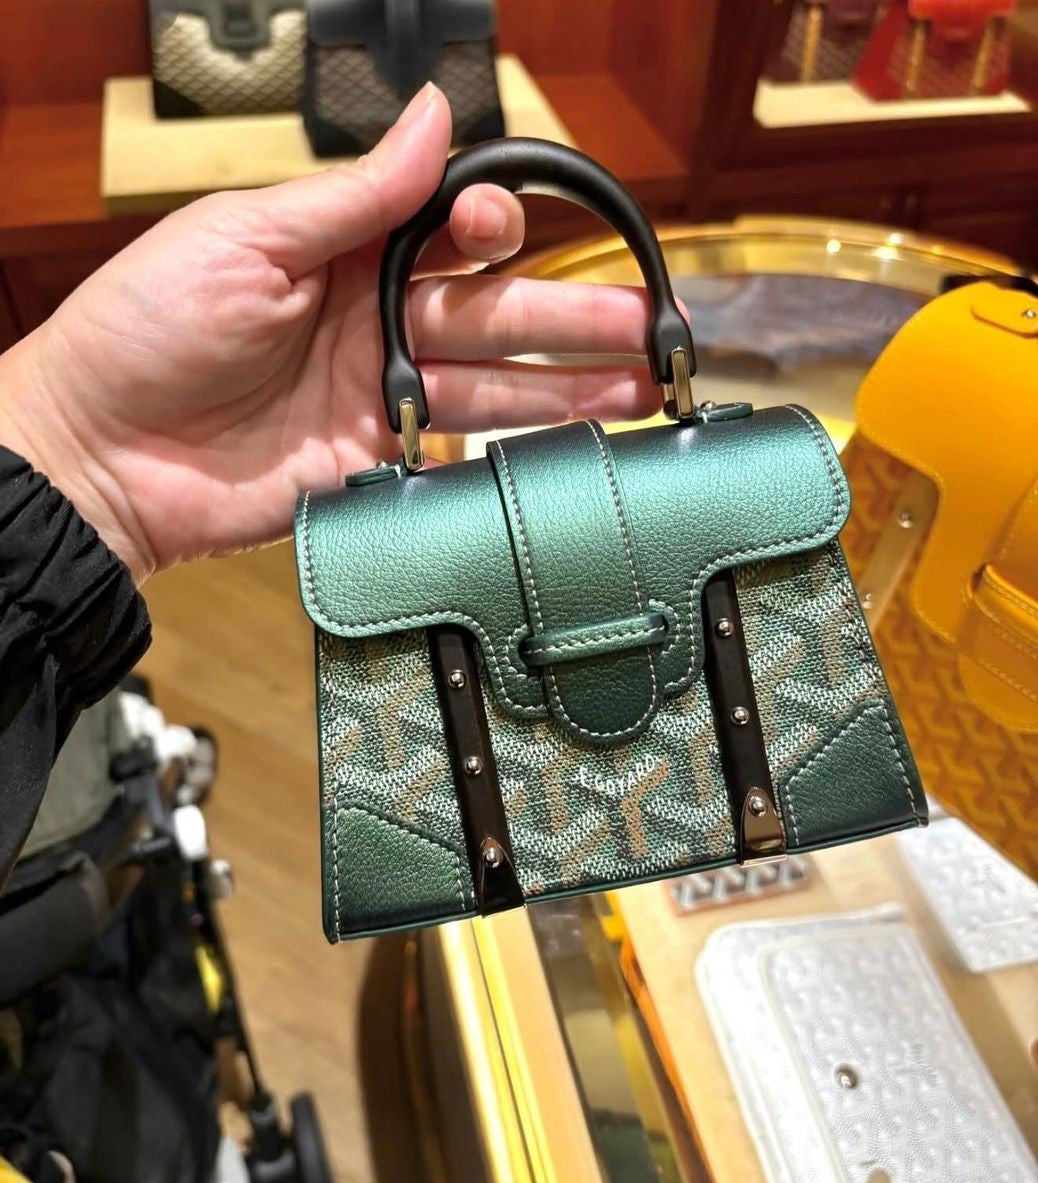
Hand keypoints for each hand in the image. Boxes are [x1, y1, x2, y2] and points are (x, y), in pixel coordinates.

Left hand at [0, 84, 660, 581]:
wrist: (98, 453)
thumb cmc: (145, 329)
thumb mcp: (245, 237)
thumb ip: (354, 195)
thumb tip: (434, 117)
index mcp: (345, 250)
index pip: (451, 231)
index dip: (493, 228)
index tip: (505, 231)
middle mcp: (375, 319)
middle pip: (493, 313)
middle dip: (570, 319)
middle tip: (643, 328)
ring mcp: (380, 396)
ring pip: (493, 383)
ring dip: (569, 387)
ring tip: (640, 389)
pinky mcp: (377, 464)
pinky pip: (458, 449)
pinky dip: (513, 449)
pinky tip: (570, 441)